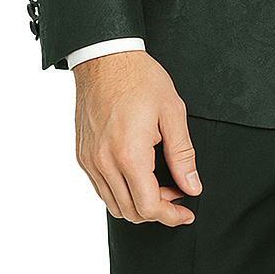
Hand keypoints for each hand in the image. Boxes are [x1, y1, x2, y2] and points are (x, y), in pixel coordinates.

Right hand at [72, 50, 200, 226]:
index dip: (172, 216)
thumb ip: (183, 155)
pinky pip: (100, 188)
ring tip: (159, 184)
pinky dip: (120, 192)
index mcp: (129, 154)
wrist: (105, 56)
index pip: (149, 207)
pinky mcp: (82, 154)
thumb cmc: (140, 78)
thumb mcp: (173, 112)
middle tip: (177, 193)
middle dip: (158, 211)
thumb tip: (192, 187)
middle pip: (131, 212)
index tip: (186, 213)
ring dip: (138, 204)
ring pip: (113, 204)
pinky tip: (137, 175)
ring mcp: (89, 160)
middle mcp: (104, 162)